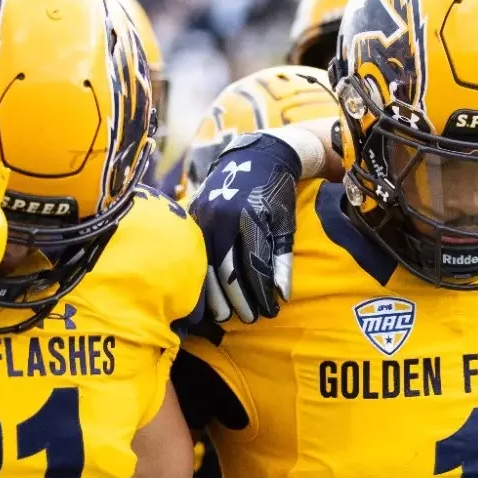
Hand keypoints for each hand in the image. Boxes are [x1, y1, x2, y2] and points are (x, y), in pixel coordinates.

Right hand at [189, 133, 305, 323]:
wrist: (255, 158)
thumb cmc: (276, 194)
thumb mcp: (285, 224)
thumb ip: (283, 259)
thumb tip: (282, 295)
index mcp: (250, 218)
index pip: (254, 267)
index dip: (261, 293)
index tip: (269, 312)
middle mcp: (222, 218)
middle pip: (227, 271)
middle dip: (238, 299)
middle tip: (247, 319)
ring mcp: (203, 216)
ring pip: (206, 265)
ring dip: (216, 295)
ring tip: (226, 316)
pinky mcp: (192, 217)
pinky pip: (195, 253)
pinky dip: (201, 277)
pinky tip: (207, 295)